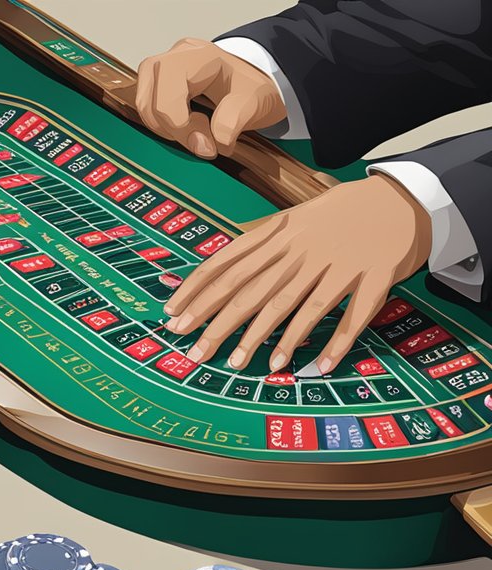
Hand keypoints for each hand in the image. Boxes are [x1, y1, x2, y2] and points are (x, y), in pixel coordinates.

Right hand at [136, 38, 287, 158]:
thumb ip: (236, 119)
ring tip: (195, 131)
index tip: (209, 148)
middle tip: (202, 141)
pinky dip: (163, 125)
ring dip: (166, 129)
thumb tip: (217, 141)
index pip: (169, 98)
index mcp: (198, 57)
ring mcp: (161, 68)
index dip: (183, 129)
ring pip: (143, 106)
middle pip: (149, 102)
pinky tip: (185, 126)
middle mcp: (174, 57)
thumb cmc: (251, 87)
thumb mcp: (256, 102)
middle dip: (173, 130)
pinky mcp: (156, 81)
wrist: (252, 81)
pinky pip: (146, 107)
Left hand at [163, 174, 432, 375]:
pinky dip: (335, 341)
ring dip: (264, 337)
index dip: (197, 291)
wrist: (400, 199)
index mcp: (279, 234)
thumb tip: (214, 270)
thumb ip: (257, 245)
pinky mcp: (374, 277)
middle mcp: (303, 249)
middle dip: (218, 323)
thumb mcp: (292, 221)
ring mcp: (338, 263)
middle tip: (194, 352)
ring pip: (293, 304)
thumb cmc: (338, 216)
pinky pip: (352, 315)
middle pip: (252, 290)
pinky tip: (316, 366)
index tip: (172, 316)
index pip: (227, 264)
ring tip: (239, 364)